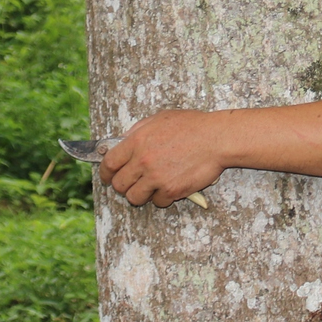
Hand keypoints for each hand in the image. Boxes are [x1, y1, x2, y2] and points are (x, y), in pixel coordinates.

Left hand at [100, 110, 227, 206]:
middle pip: (119, 184)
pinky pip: (158, 202)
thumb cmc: (191, 126)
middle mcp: (143, 161)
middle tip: (133, 183)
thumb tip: (123, 142)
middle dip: (124, 186)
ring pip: (134, 197)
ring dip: (141, 194)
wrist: (215, 138)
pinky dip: (162, 197)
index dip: (105, 173)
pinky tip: (170, 186)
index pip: (109, 163)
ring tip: (152, 186)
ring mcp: (156, 177)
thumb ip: (138, 131)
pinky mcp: (171, 190)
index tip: (107, 177)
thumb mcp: (159, 119)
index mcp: (137, 141)